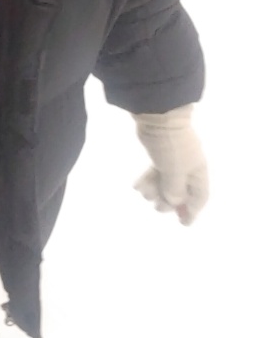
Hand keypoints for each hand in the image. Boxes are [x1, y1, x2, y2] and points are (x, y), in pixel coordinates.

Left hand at [134, 105, 207, 225]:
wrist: (158, 115)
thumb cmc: (170, 144)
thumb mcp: (173, 170)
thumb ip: (174, 189)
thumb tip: (174, 202)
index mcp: (197, 171)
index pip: (199, 196)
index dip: (192, 211)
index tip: (183, 223)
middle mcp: (188, 166)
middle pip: (182, 190)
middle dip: (171, 202)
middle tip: (158, 209)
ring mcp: (174, 158)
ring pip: (167, 180)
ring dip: (157, 191)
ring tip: (143, 194)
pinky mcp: (160, 151)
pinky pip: (157, 171)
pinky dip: (149, 180)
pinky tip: (137, 186)